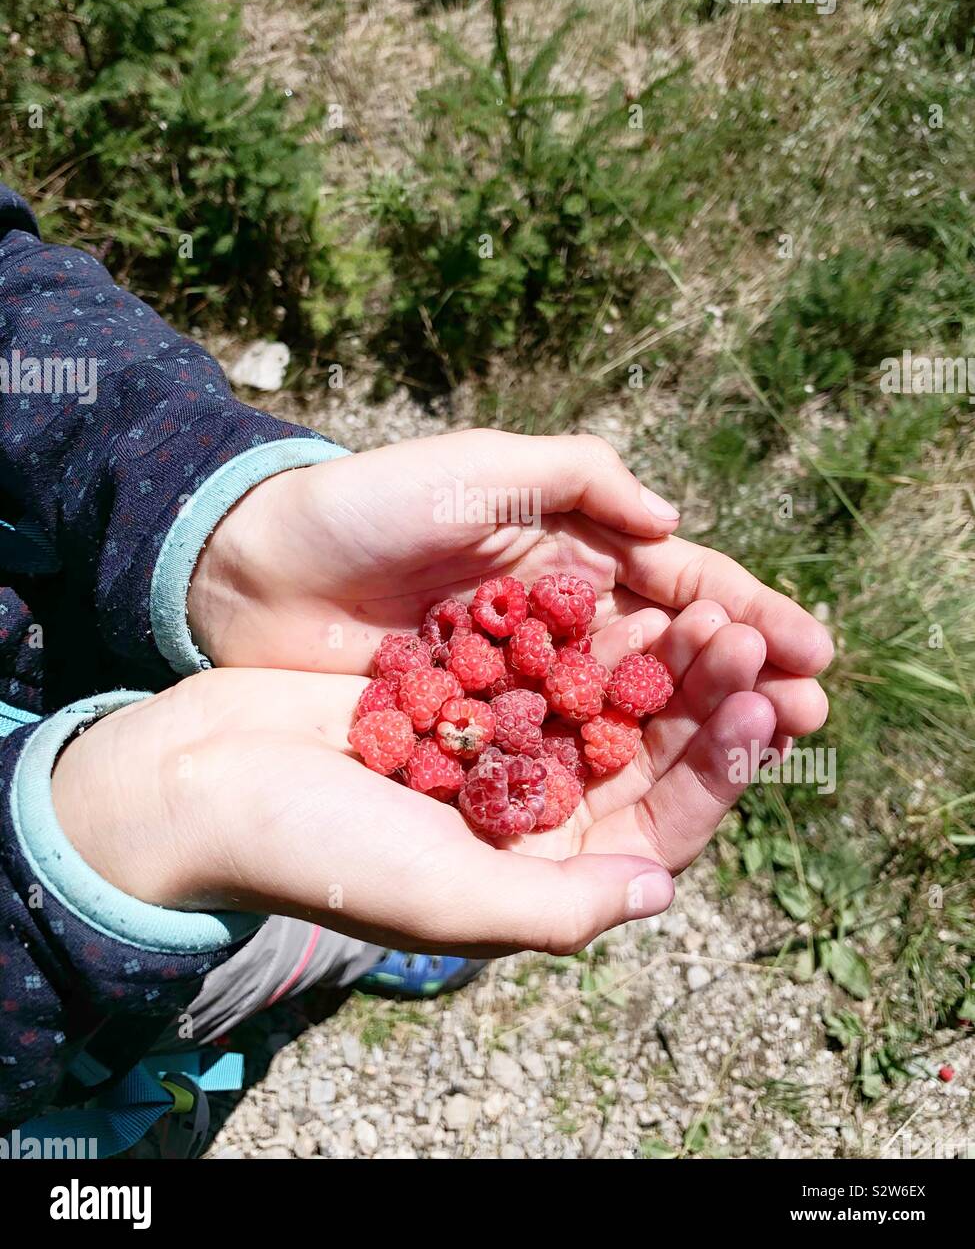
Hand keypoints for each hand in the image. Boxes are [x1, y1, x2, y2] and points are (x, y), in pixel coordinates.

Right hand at [51, 612, 774, 956]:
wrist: (204, 782)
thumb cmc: (317, 854)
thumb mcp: (445, 898)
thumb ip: (558, 905)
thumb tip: (661, 894)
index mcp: (537, 874)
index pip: (658, 827)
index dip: (719, 772)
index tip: (764, 712)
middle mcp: (528, 816)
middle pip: (643, 756)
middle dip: (703, 700)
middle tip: (751, 637)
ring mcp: (496, 750)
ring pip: (605, 703)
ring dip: (658, 659)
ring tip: (708, 604)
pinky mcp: (462, 694)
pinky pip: (547, 659)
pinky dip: (588, 631)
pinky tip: (627, 588)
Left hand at [188, 430, 831, 743]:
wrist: (250, 570)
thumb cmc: (363, 507)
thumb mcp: (476, 470)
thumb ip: (577, 479)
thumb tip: (674, 524)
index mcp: (566, 550)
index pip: (677, 582)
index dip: (745, 612)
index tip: (810, 648)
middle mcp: (557, 620)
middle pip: (668, 654)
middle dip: (740, 678)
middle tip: (808, 710)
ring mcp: (520, 682)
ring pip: (627, 709)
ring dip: (697, 728)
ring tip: (763, 747)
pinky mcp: (477, 730)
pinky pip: (561, 750)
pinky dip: (615, 766)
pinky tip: (662, 787)